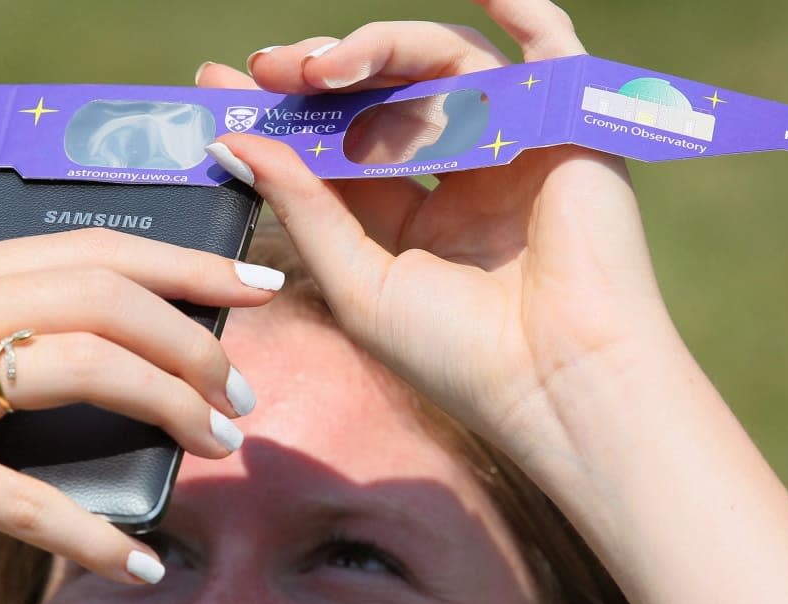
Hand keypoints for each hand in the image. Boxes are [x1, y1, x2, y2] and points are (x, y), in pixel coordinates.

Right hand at [0, 230, 278, 596]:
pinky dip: (94, 536)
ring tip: (217, 446)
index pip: (92, 250)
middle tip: (244, 395)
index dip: (185, 267)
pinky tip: (140, 563)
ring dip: (170, 407)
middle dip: (195, 343)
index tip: (254, 290)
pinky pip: (26, 500)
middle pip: (104, 299)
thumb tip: (106, 362)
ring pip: (82, 370)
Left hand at [198, 0, 679, 466]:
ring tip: (321, 66)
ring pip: (440, 63)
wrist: (555, 383)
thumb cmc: (455, 353)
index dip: (282, 113)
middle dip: (321, 74)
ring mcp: (510, 143)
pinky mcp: (567, 125)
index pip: (335, 144)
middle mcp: (456, 171)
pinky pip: (547, 48)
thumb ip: (304, 208)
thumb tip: (234, 144)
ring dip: (380, 49)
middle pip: (382, 94)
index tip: (219, 88)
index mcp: (406, 215)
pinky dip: (521, 9)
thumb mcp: (357, 281)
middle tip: (266, 68)